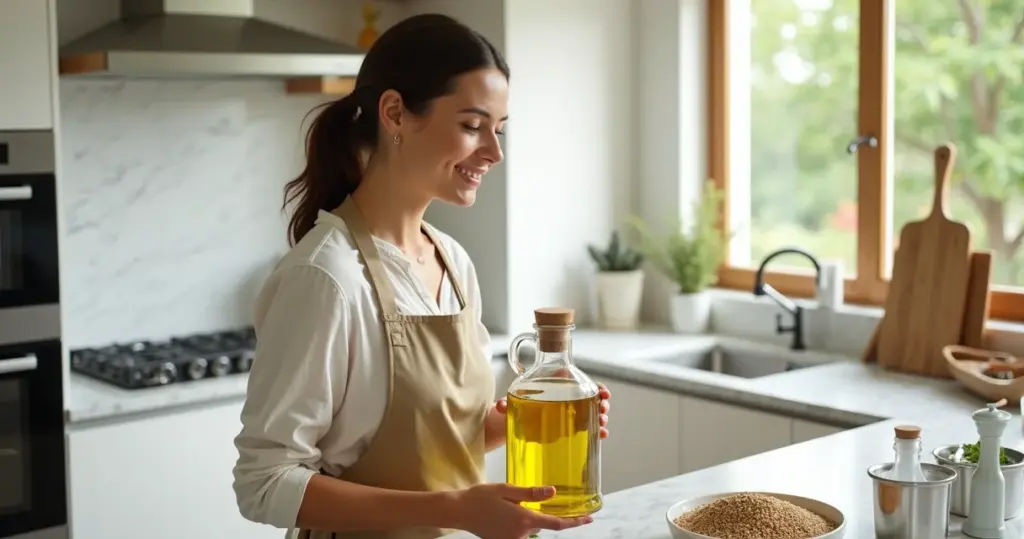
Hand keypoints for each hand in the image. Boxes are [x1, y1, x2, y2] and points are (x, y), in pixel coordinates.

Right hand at [453, 484, 592, 538]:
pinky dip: (517, 524)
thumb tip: (553, 493)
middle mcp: (521, 534)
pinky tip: (503, 513)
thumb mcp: (508, 490)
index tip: (589, 518)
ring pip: (529, 530)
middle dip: (538, 514)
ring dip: (525, 519)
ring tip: (504, 506)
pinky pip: (519, 534)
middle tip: (518, 501)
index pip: (556, 524)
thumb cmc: (482, 497)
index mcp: (524, 520)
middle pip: (541, 526)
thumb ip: (531, 493)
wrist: (459, 511)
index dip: (575, 522)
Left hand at [495, 382, 611, 438]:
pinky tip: (601, 435)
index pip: (578, 381)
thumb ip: (505, 403)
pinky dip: (595, 430)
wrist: (506, 422)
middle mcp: (563, 397)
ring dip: (600, 416)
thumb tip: (500, 405)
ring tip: (603, 425)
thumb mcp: (509, 402)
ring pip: (589, 411)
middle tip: (603, 408)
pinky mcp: (565, 428)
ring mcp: (566, 413)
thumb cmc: (511, 406)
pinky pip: (584, 427)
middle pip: (588, 396)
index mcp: (553, 385)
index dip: (594, 386)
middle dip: (601, 402)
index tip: (602, 392)